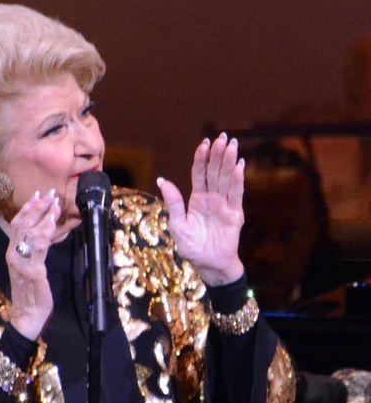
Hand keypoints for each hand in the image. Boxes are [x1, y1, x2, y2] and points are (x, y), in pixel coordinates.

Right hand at [6, 189, 60, 339]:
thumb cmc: (32, 293)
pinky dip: (46, 231)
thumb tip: (47, 232)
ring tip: (54, 203)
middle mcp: (13, 254)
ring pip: (30, 231)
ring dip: (43, 215)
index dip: (27, 208)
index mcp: (12, 252)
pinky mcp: (32, 269)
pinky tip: (53, 223)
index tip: (37, 195)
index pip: (17, 224)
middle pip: (23, 223)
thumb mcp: (32, 267)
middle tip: (49, 192)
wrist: (28, 317)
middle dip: (37, 206)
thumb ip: (35, 251)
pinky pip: (38, 246)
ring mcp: (20, 261)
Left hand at [157, 133, 244, 286]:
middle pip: (215, 171)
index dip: (201, 157)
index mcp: (198, 198)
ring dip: (229, 161)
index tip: (204, 142)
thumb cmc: (192, 247)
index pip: (200, 173)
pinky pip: (236, 193)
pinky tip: (240, 164)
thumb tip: (161, 179)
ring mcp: (224, 205)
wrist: (209, 265)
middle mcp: (212, 198)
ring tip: (231, 144)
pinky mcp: (235, 214)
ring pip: (226, 178)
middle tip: (222, 136)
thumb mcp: (177, 224)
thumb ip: (173, 202)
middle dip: (218, 153)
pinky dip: (238, 179)